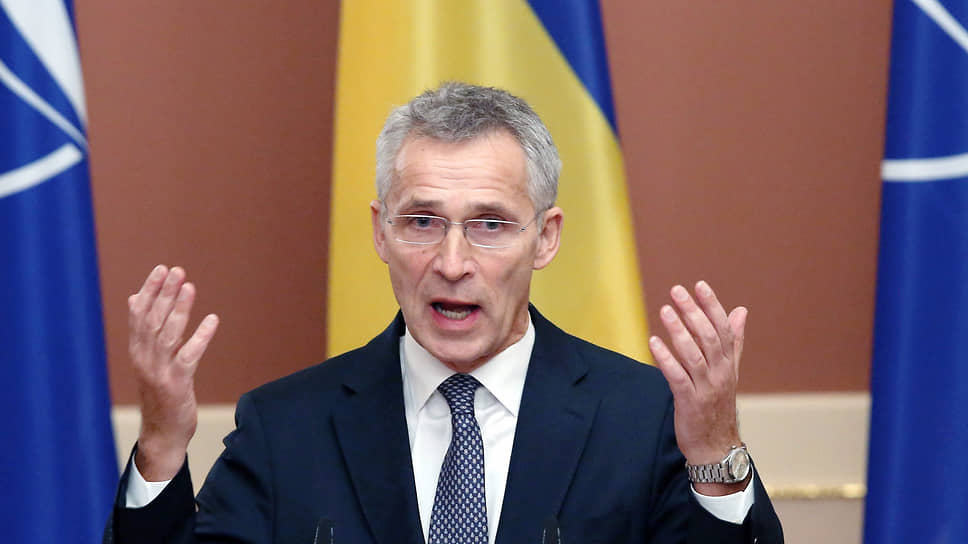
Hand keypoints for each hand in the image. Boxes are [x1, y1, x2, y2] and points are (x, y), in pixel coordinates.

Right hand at [128, 265, 218, 480]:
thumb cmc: (158, 392)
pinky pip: (189, 356)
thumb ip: (144, 330)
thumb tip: (136, 297)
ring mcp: (159, 371)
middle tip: (177, 270)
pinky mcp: (176, 384)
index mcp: (137, 350)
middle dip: (165, 293)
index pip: (139, 314)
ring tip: (190, 286)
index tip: (161, 269)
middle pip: (153, 320)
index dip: (150, 290)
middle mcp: (144, 358)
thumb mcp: (147, 359)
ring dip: (179, 309)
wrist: (161, 433)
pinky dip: (200, 337)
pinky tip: (212, 320)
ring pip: (168, 334)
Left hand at [648, 281, 746, 494]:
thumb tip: (741, 311)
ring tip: (664, 310)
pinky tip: (653, 342)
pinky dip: (666, 359)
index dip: (711, 305)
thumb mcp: (729, 371)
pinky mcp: (689, 402)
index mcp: (728, 363)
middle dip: (693, 312)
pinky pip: (677, 377)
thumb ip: (733, 341)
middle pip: (708, 337)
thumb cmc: (718, 406)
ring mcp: (706, 388)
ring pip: (693, 354)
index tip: (699, 285)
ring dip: (678, 331)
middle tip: (676, 291)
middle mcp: (720, 373)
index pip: (722, 328)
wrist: (716, 446)